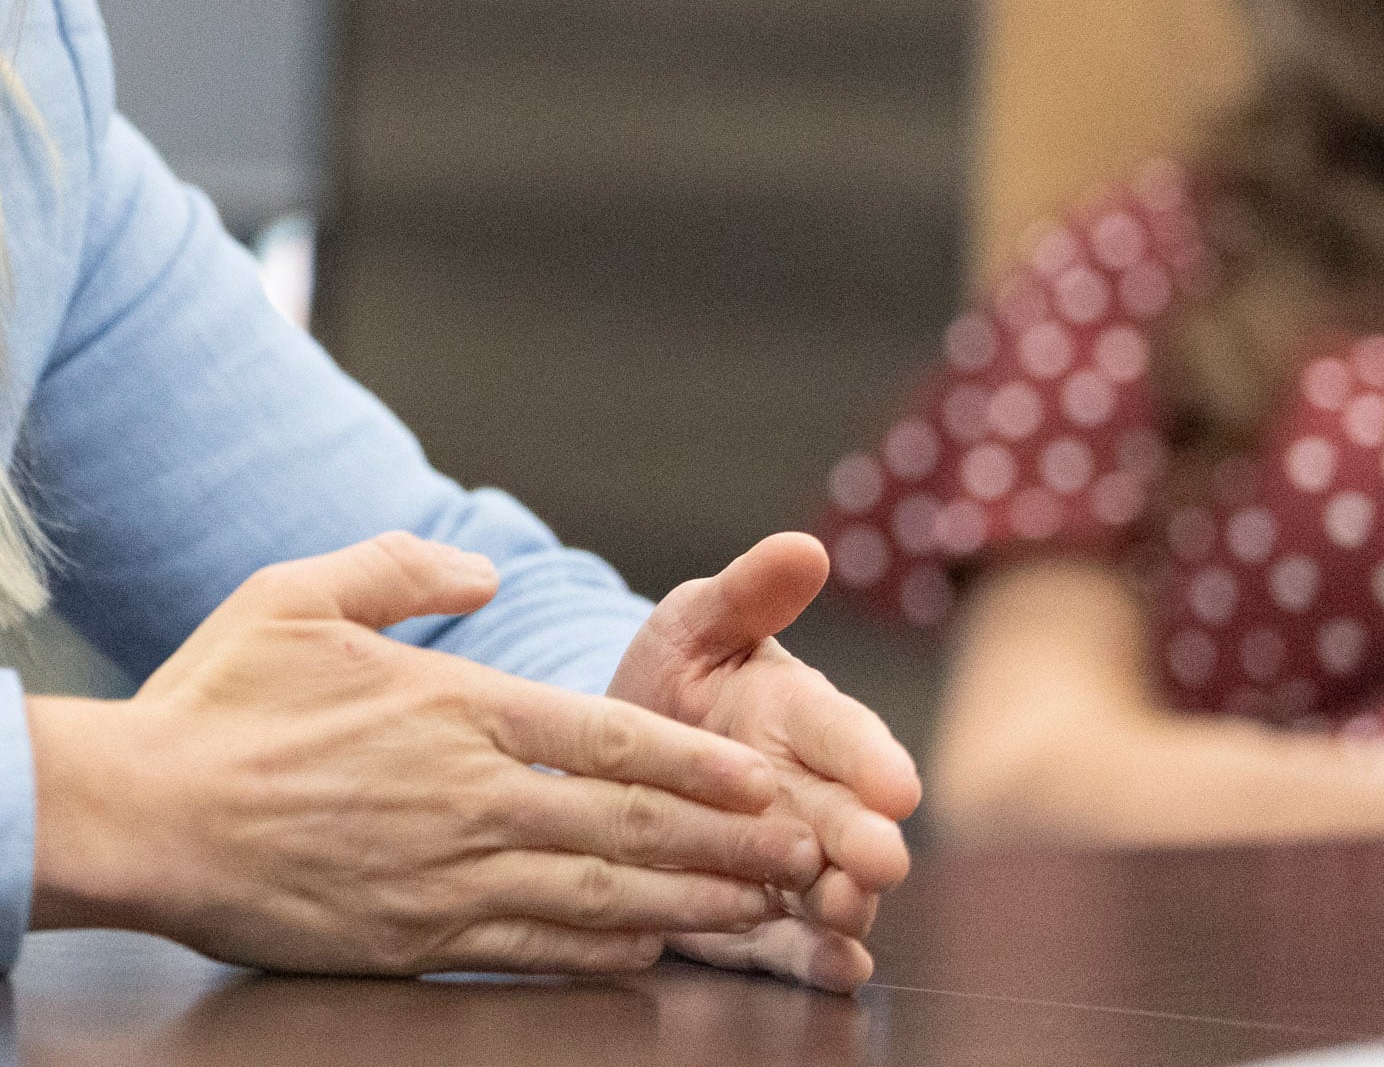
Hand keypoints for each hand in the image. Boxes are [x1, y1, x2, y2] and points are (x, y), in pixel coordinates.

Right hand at [30, 533, 827, 976]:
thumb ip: (397, 568)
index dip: (700, 762)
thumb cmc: (212, 703)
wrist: (141, 815)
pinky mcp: (415, 940)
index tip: (764, 776)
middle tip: (804, 849)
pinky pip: (538, 952)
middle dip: (729, 840)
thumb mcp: (295, 595)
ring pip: (602, 895)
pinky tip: (649, 949)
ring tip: (759, 904)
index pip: (610, 737)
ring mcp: (446, 877)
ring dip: (691, 901)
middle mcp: (469, 797)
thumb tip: (482, 572)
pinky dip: (606, 952)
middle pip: (631, 822)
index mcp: (451, 707)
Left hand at [608, 532, 922, 992]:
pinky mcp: (755, 912)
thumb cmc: (675, 678)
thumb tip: (802, 546)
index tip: (895, 781)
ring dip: (847, 902)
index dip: (871, 758)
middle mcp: (813, 795)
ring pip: (833, 887)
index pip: (848, 735)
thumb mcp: (697, 625)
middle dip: (868, 840)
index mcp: (805, 720)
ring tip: (847, 911)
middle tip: (878, 857)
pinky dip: (817, 958)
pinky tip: (835, 969)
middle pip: (850, 821)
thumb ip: (748, 595)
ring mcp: (790, 859)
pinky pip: (792, 942)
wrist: (620, 754)